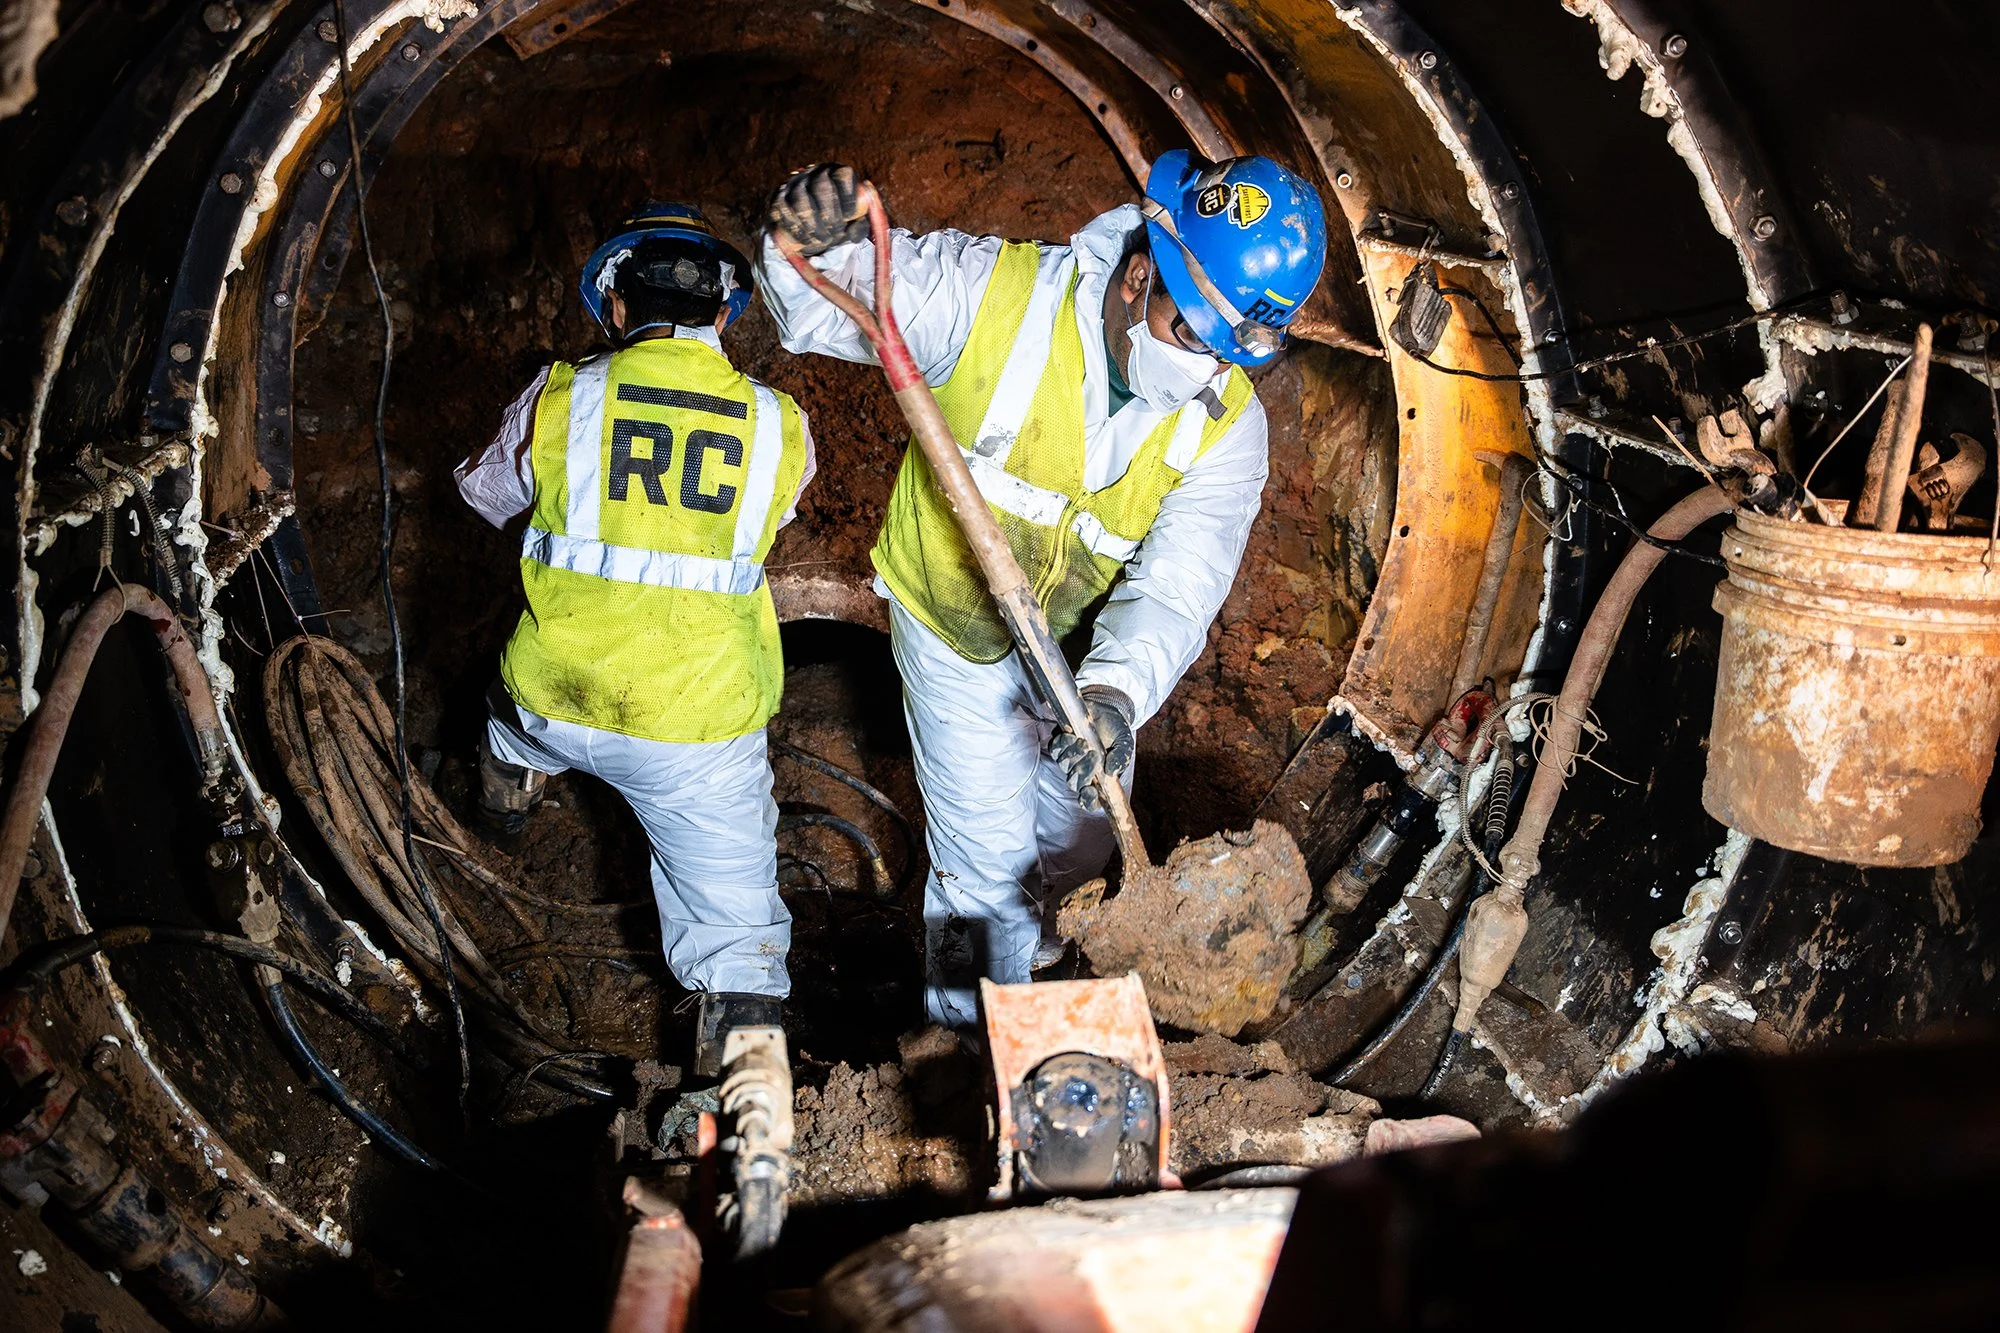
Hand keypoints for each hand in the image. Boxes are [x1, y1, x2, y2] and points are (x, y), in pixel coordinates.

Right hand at [768, 163, 867, 256]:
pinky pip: (783, 209)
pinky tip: (806, 241)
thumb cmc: (838, 226)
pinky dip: (796, 228)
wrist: (811, 235)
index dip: (848, 199)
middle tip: (835, 235)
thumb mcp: (854, 226)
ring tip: (823, 241)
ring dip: (813, 225)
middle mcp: (815, 173)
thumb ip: (860, 224)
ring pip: (800, 198)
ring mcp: (794, 183)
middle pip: (821, 186)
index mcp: (838, 173)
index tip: (850, 218)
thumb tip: (857, 214)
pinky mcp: (779, 198)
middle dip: (830, 216)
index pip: (843, 176)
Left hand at [1048, 685, 1135, 811]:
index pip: (1089, 799)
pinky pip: (1055, 749)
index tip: (1091, 791)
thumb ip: (1121, 758)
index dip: (1088, 800)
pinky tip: (1071, 736)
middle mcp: (1081, 771)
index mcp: (1098, 778)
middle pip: (1074, 782)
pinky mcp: (1060, 744)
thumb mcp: (1124, 744)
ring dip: (1072, 756)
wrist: (1107, 708)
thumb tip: (1112, 772)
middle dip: (1083, 771)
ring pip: (1063, 766)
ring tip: (1084, 742)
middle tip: (1094, 755)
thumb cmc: (1117, 731)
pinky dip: (1062, 744)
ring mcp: (1069, 758)